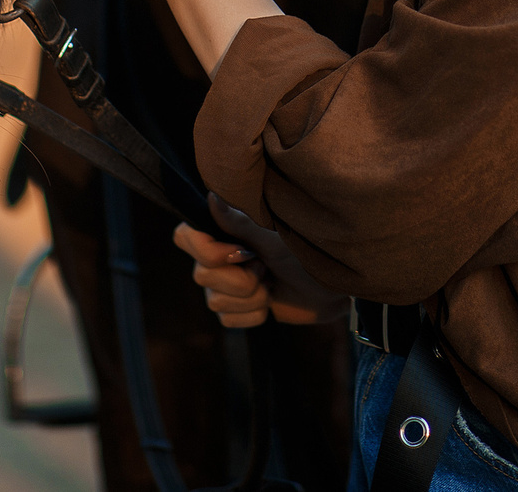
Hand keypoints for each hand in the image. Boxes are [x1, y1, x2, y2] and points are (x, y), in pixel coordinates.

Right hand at [173, 194, 346, 328]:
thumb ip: (240, 220)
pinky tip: (271, 301)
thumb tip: (212, 196)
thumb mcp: (275, 234)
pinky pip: (228, 320)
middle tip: (266, 268)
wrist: (334, 287)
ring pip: (215, 302)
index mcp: (225, 229)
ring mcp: (228, 283)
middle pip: (202, 275)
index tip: (240, 252)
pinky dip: (253, 315)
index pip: (184, 236)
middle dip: (240, 279)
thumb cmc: (308, 250)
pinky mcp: (240, 308)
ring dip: (251, 298)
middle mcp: (220, 255)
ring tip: (272, 282)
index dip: (204, 250)